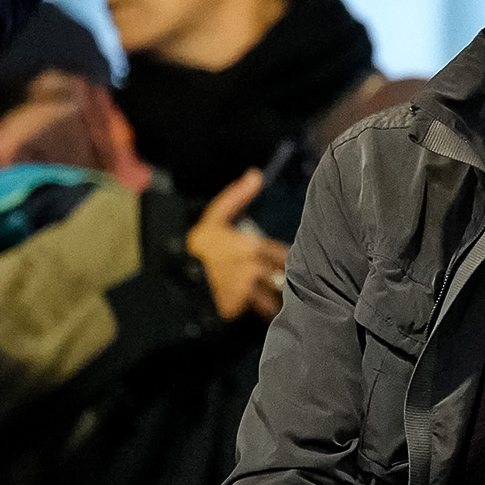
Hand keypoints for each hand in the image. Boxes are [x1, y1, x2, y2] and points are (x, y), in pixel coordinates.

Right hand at [186, 168, 290, 319]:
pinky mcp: (238, 306)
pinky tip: (280, 310)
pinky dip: (272, 308)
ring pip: (277, 291)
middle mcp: (252, 268)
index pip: (283, 252)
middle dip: (293, 274)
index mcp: (250, 246)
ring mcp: (246, 289)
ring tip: (300, 295)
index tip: (303, 255)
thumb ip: (237, 196)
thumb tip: (255, 174)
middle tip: (308, 277)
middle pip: (284, 272)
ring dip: (286, 293)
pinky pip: (264, 308)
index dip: (290, 255)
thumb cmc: (198, 246)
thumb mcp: (214, 218)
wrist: (176, 277)